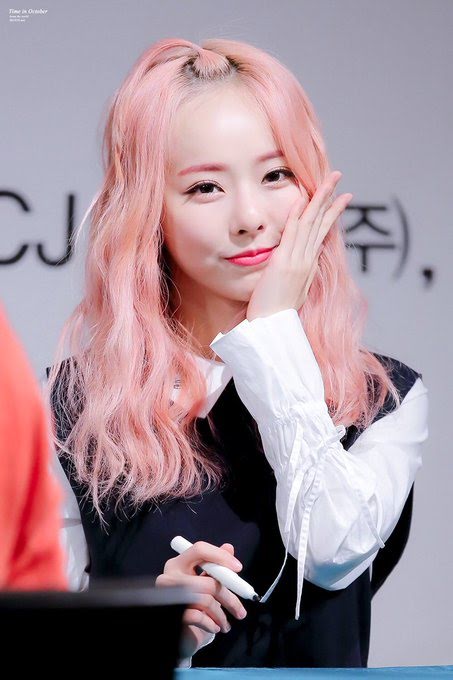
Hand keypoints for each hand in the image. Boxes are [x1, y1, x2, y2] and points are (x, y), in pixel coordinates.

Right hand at [155, 541, 246, 659]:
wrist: (181, 633)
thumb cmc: (195, 605)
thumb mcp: (206, 583)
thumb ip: (216, 565)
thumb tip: (228, 548)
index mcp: (178, 563)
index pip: (200, 549)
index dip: (220, 556)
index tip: (238, 568)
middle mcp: (170, 576)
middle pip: (207, 580)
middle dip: (228, 597)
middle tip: (241, 611)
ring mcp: (169, 596)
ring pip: (205, 600)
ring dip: (221, 614)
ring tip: (225, 624)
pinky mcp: (172, 613)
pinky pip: (198, 616)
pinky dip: (211, 623)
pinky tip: (215, 627)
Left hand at [246, 171, 352, 320]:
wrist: (271, 329)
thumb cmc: (275, 315)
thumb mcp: (291, 293)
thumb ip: (294, 277)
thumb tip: (296, 267)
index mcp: (308, 268)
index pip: (321, 234)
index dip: (330, 214)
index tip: (339, 199)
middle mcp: (307, 262)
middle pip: (321, 223)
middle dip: (331, 198)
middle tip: (339, 178)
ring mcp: (297, 261)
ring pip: (311, 224)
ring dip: (320, 199)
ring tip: (329, 180)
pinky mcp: (283, 263)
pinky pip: (293, 234)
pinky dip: (298, 215)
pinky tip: (303, 199)